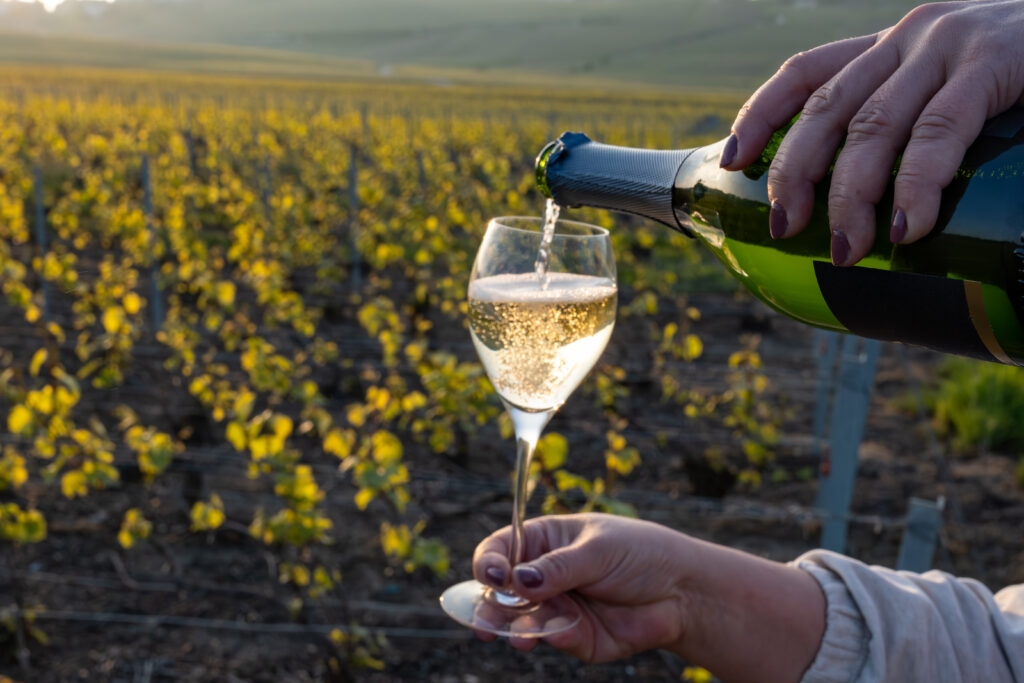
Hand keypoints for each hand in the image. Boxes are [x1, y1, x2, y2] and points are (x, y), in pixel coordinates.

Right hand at [473, 513, 693, 661]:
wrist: (682, 592)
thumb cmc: (640, 554)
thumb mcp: (598, 549)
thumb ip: (558, 567)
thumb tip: (518, 581)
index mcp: (543, 542)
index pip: (499, 550)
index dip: (488, 563)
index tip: (493, 576)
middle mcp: (542, 576)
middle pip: (500, 592)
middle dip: (490, 607)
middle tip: (485, 623)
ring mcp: (556, 607)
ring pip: (520, 621)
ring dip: (516, 629)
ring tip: (522, 635)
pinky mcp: (573, 636)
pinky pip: (553, 639)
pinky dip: (553, 637)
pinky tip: (563, 632)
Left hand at [720, 0, 1023, 265]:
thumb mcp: (957, 88)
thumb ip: (916, 128)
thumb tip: (876, 213)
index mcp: (892, 45)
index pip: (805, 73)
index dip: (760, 115)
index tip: (730, 162)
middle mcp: (909, 36)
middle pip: (827, 108)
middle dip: (796, 172)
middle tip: (784, 229)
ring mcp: (950, 44)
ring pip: (874, 125)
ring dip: (851, 195)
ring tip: (848, 249)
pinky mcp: (996, 60)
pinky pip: (940, 130)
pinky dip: (917, 184)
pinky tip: (906, 227)